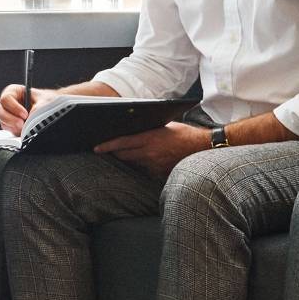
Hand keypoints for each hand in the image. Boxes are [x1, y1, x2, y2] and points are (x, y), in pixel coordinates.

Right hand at [0, 84, 54, 134]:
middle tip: (22, 124)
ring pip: (2, 122)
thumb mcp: (45, 101)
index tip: (25, 114)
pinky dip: (16, 132)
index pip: (6, 98)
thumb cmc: (48, 101)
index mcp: (14, 92)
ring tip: (26, 127)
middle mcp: (9, 103)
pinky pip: (9, 130)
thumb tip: (31, 117)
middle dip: (9, 119)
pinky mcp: (12, 126)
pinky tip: (25, 130)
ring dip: (13, 126)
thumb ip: (38, 107)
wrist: (52, 110)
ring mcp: (9, 115)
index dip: (14, 107)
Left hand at [93, 121, 210, 177]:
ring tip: (135, 152)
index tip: (96, 148)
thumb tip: (133, 129)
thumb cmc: (184, 134)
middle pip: (124, 156)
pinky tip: (149, 159)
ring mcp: (154, 165)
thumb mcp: (165, 126)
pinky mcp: (159, 173)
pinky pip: (145, 170)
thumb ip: (148, 130)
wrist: (202, 148)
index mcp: (149, 138)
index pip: (121, 143)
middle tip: (110, 150)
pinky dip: (143, 165)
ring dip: (130, 159)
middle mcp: (149, 153)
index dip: (106, 146)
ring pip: (133, 163)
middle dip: (116, 153)